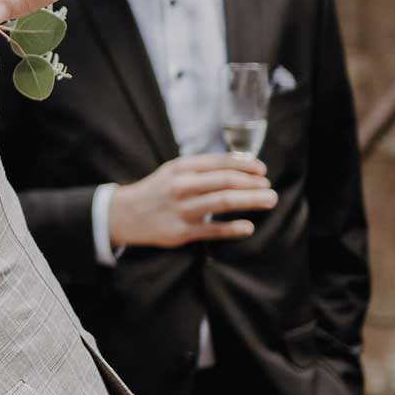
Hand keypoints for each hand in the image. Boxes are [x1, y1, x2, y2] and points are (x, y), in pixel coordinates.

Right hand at [109, 154, 276, 248]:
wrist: (124, 214)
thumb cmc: (156, 190)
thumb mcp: (174, 170)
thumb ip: (203, 167)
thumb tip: (241, 164)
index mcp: (182, 167)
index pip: (221, 162)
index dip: (246, 165)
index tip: (262, 170)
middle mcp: (182, 186)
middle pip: (226, 181)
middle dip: (253, 184)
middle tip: (270, 188)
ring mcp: (182, 209)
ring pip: (222, 202)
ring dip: (250, 200)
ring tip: (269, 200)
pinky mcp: (181, 232)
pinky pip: (212, 230)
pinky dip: (233, 228)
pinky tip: (249, 227)